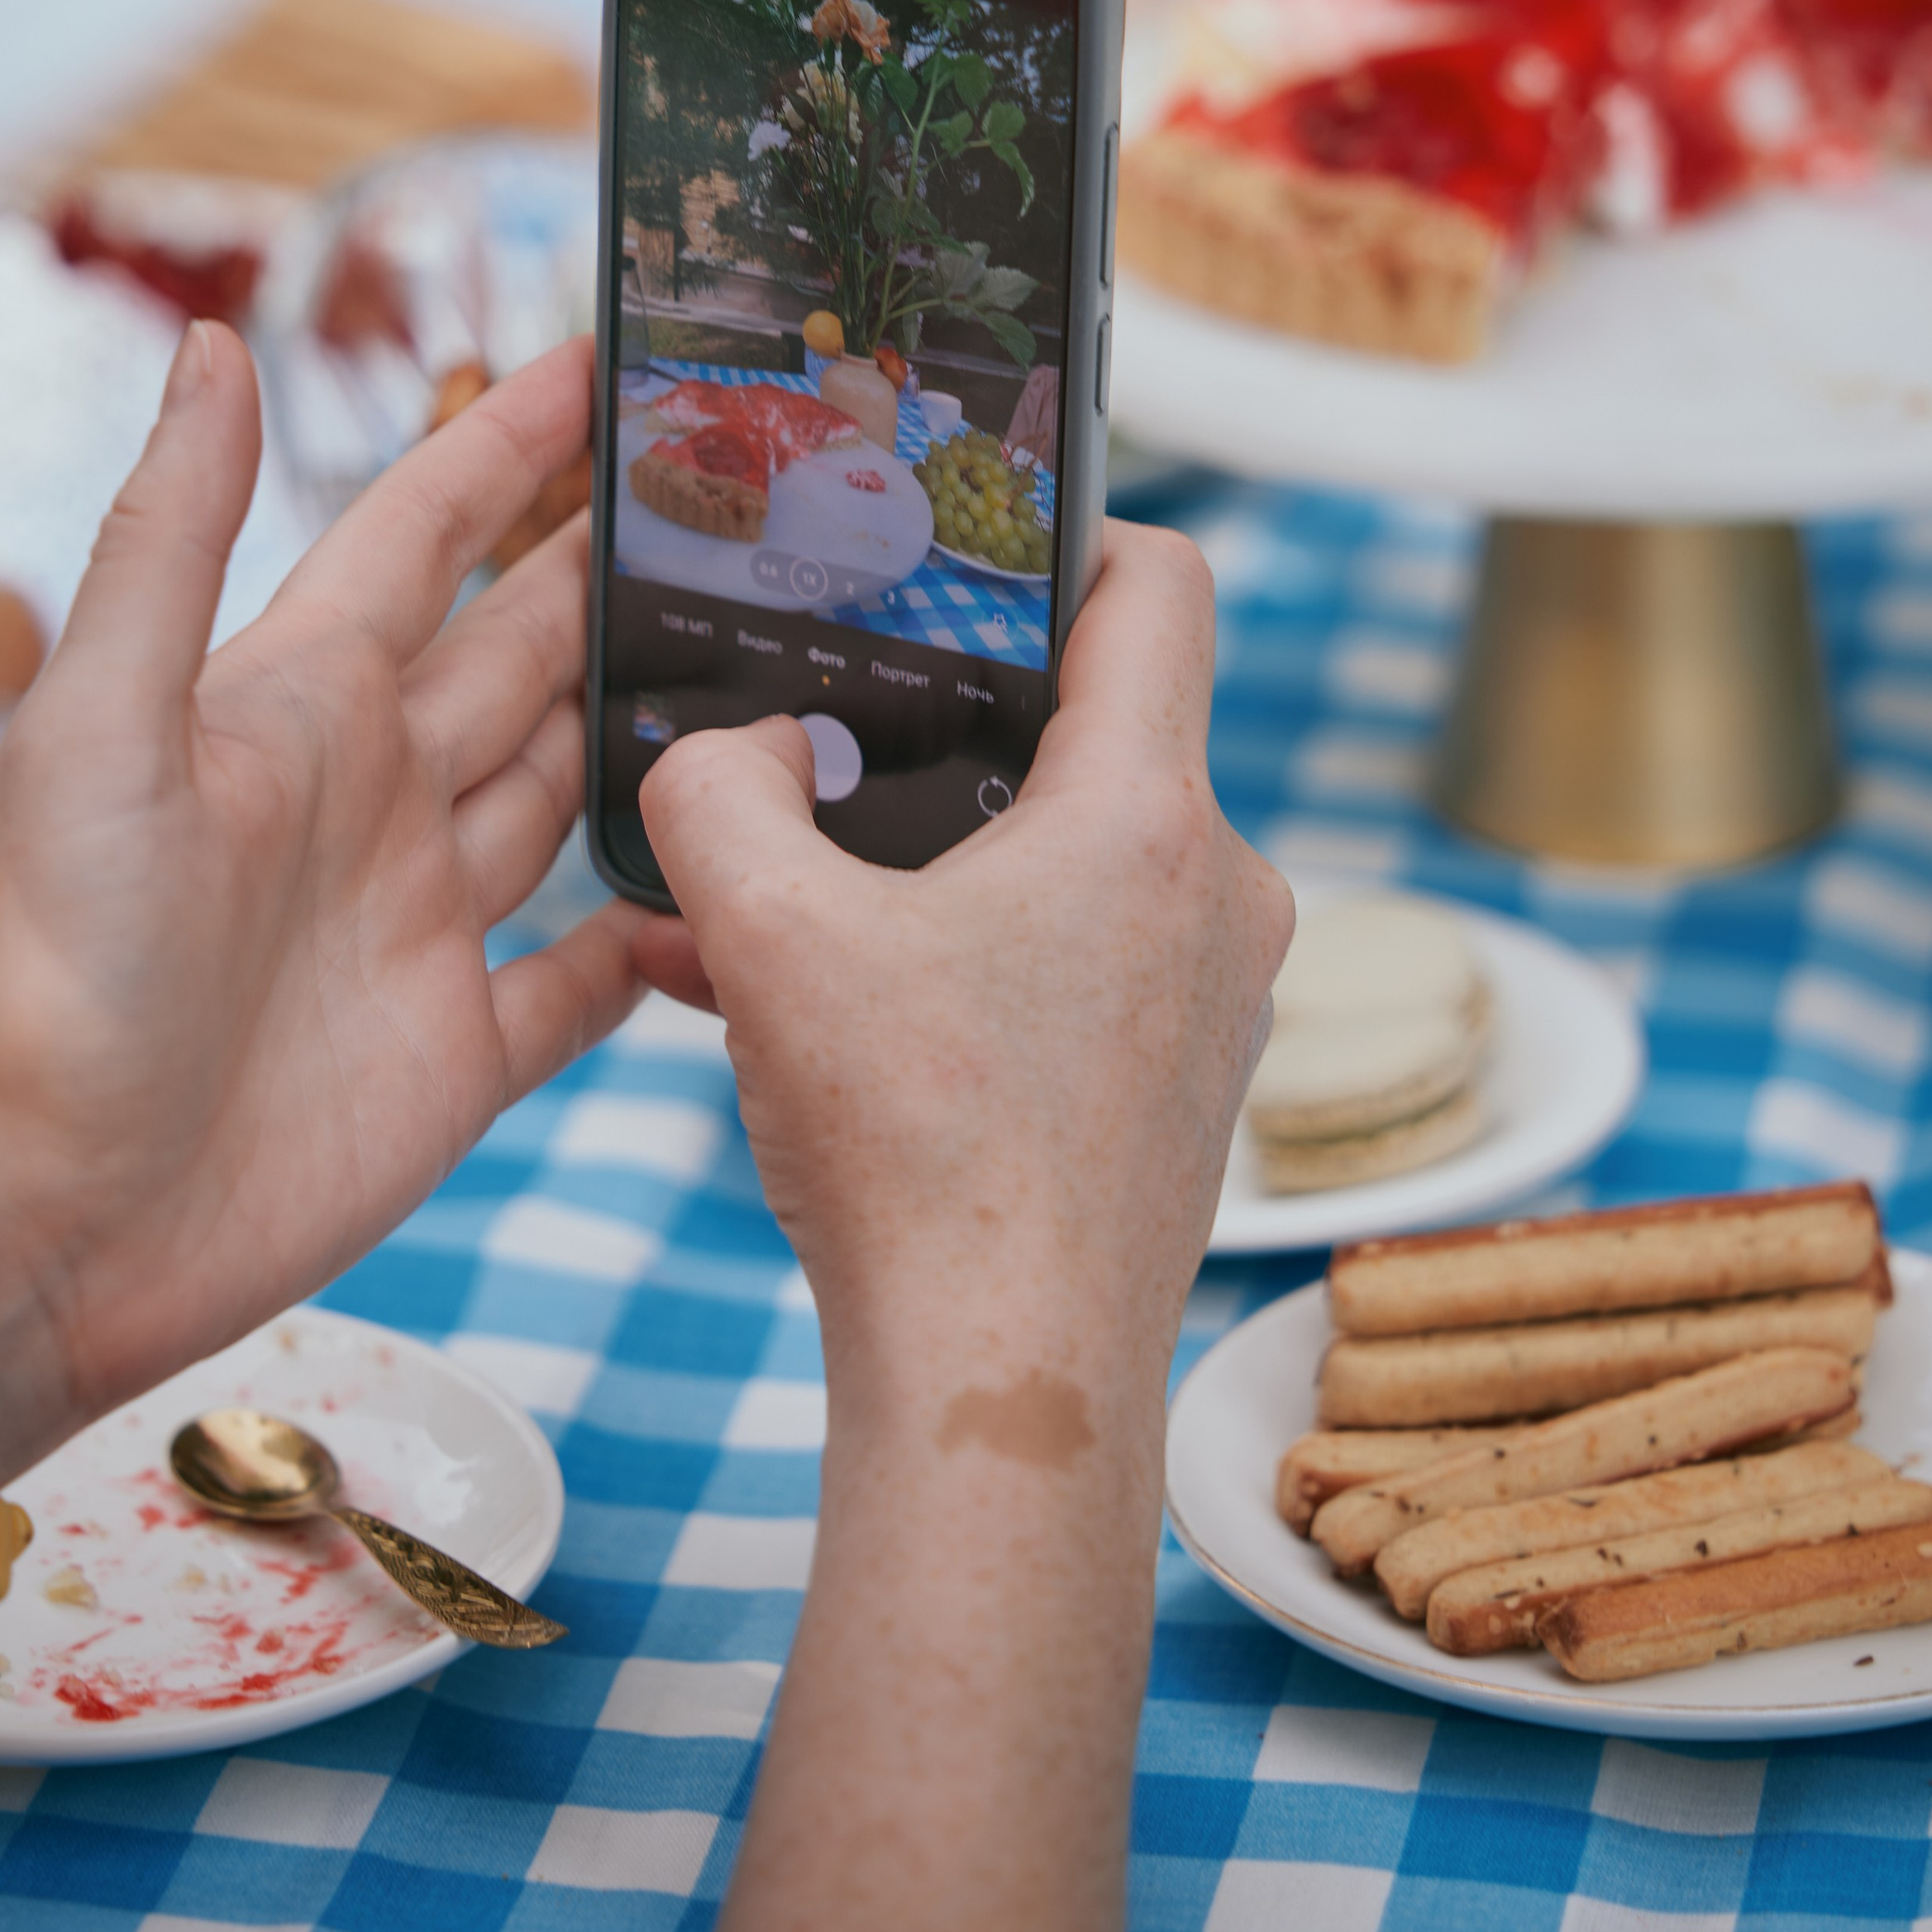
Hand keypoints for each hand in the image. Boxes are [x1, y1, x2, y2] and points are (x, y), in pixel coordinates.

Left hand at [0, 324, 644, 1553]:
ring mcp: (420, 927)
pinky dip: (654, 938)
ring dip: (648, 732)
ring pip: (566, 793)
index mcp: (296, 706)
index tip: (600, 368)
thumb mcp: (100, 725)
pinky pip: (584, 982)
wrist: (40, 1216)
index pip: (427, 537)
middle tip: (729, 505)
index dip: (507, 447)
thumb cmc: (49, 966)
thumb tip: (211, 345)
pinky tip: (717, 897)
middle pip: (522, 652)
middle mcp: (371, 799)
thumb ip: (172, 536)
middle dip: (612, 575)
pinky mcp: (457, 1059)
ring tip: (762, 668)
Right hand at [635, 520, 1289, 1393]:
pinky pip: (1070, 972)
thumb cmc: (920, 1163)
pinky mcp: (1178, 1087)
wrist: (1004, 1397)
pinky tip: (826, 1017)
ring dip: (934, 870)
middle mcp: (1216, 893)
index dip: (1073, 535)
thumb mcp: (769, 938)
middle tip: (837, 747)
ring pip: (1068, 866)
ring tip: (791, 911)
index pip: (1162, 586)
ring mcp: (1209, 999)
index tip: (976, 556)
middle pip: (1098, 733)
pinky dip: (960, 967)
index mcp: (1148, 817)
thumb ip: (715, 794)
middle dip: (955, 735)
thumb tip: (731, 750)